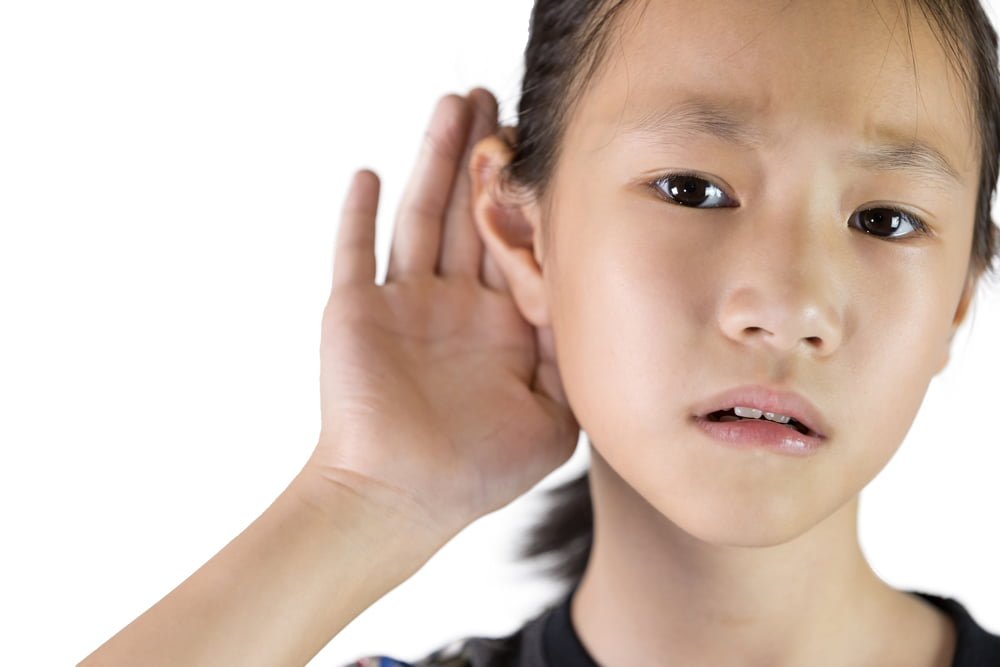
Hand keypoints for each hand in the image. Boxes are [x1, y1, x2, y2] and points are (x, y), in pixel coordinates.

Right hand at [301, 89, 579, 541]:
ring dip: (434, 162)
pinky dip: (359, 214)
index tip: (546, 148)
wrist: (401, 499)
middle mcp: (453, 304)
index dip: (530, 197)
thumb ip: (574, 358)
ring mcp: (403, 303)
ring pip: (422, 216)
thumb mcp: (554, 415)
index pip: (517, 242)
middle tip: (497, 99)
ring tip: (452, 105)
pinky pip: (355, 252)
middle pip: (471, 212)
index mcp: (499, 323)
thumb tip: (596, 302)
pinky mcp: (355, 310)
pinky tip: (371, 174)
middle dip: (484, 157)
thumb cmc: (478, 469)